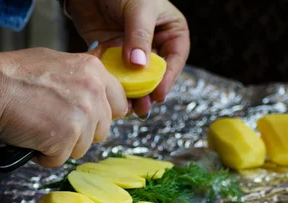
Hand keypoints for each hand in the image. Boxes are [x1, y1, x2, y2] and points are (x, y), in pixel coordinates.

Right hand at [0, 48, 127, 167]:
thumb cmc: (12, 76)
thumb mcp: (56, 64)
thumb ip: (81, 79)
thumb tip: (94, 96)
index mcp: (94, 70)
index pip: (119, 103)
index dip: (103, 114)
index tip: (90, 119)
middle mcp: (93, 92)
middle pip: (103, 129)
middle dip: (81, 132)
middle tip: (54, 123)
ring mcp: (81, 117)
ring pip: (83, 147)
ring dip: (62, 145)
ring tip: (38, 128)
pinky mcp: (65, 139)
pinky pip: (61, 159)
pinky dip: (44, 155)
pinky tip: (30, 138)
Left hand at [66, 0, 189, 116]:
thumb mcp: (138, 8)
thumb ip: (139, 36)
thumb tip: (140, 64)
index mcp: (170, 31)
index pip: (175, 58)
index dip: (168, 78)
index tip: (159, 94)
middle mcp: (154, 43)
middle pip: (156, 73)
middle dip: (149, 91)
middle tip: (143, 108)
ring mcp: (132, 50)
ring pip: (136, 78)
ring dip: (133, 94)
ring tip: (128, 108)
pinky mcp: (112, 54)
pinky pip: (116, 74)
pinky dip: (115, 86)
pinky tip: (113, 98)